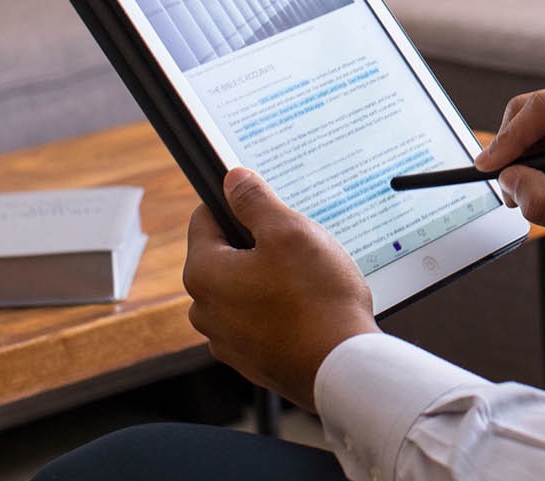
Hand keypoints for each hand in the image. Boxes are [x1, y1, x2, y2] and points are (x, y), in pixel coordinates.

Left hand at [183, 169, 379, 409]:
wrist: (339, 365)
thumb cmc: (316, 298)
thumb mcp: (289, 231)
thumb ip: (255, 201)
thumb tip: (233, 180)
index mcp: (204, 273)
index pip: (204, 219)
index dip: (235, 203)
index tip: (263, 204)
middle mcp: (205, 309)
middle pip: (225, 255)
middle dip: (256, 243)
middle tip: (296, 244)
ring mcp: (226, 338)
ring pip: (242, 287)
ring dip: (268, 276)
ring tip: (307, 278)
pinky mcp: (250, 358)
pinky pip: (257, 317)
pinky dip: (277, 307)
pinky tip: (307, 306)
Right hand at [476, 77, 544, 283]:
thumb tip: (508, 179)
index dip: (510, 138)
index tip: (487, 169)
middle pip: (536, 107)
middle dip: (513, 147)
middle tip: (504, 189)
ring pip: (535, 120)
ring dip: (520, 155)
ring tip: (519, 195)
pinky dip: (532, 157)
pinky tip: (532, 185)